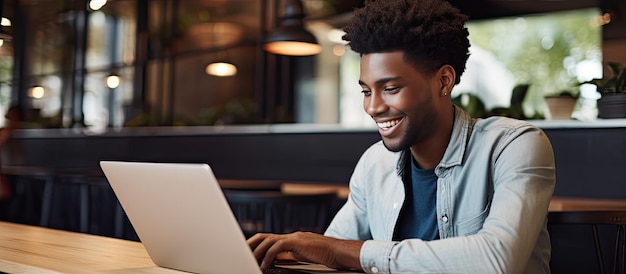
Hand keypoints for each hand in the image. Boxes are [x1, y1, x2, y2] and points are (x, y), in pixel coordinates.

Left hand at [247, 231, 362, 270]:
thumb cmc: (324, 255)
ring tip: (251, 262)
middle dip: (251, 245)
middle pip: (264, 236)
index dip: (256, 244)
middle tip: (241, 254)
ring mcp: (293, 238)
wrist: (337, 251)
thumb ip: (289, 256)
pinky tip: (265, 265)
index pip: (268, 238)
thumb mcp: (302, 256)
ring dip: (257, 251)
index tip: (247, 253)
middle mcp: (289, 236)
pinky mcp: (297, 242)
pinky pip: (277, 247)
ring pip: (268, 240)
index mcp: (290, 239)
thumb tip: (276, 260)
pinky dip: (268, 256)